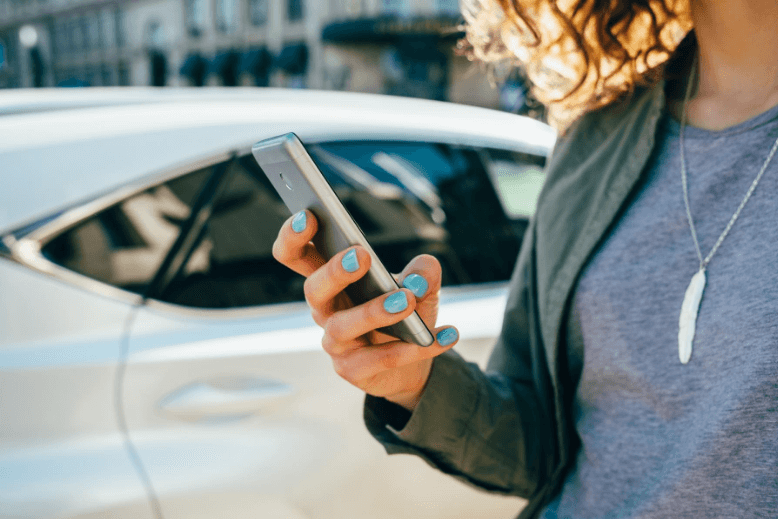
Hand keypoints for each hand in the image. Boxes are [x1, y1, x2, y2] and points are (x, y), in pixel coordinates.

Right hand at [272, 210, 459, 410]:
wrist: (413, 361)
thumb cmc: (405, 312)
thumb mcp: (420, 285)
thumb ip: (423, 272)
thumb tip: (423, 274)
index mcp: (330, 279)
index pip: (296, 255)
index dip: (294, 236)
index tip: (309, 215)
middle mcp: (325, 309)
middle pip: (312, 289)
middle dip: (334, 271)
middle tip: (360, 256)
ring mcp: (335, 342)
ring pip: (343, 326)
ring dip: (374, 311)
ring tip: (407, 300)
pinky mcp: (352, 370)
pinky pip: (379, 359)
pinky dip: (415, 348)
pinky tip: (446, 334)